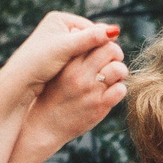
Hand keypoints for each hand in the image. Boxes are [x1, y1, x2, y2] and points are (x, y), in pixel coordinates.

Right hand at [0, 12, 129, 162]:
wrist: (42, 125)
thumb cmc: (52, 93)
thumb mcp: (58, 69)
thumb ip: (74, 54)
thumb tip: (96, 37)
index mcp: (68, 61)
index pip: (95, 39)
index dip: (102, 41)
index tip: (101, 49)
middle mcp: (79, 74)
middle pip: (111, 50)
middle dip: (115, 53)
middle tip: (112, 61)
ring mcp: (90, 90)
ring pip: (119, 69)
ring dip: (120, 72)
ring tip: (113, 76)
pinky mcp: (99, 106)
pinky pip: (121, 90)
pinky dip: (119, 89)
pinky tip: (110, 91)